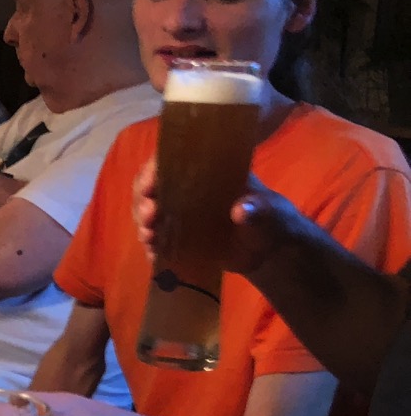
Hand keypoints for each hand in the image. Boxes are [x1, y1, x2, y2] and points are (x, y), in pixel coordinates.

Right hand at [134, 159, 300, 275]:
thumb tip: (242, 209)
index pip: (173, 161)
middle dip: (143, 201)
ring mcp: (181, 213)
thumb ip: (258, 210)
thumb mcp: (270, 213)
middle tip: (149, 217)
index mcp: (208, 173)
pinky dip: (151, 245)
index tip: (149, 186)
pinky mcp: (179, 235)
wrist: (269, 251)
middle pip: (154, 187)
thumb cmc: (272, 222)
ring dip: (144, 223)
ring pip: (150, 211)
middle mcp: (188, 190)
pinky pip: (157, 236)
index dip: (155, 170)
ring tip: (150, 237)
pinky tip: (153, 254)